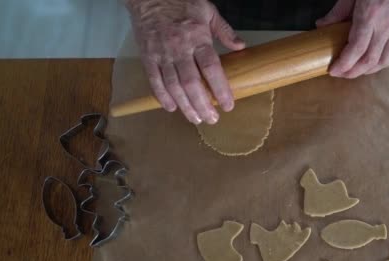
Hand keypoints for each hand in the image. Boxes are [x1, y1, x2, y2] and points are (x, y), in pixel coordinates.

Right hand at [125, 0, 244, 123]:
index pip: (211, 69)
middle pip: (192, 84)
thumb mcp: (208, 10)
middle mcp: (179, 49)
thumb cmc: (181, 2)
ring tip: (196, 119)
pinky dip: (162, 96)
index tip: (228, 105)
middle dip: (203, 105)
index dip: (220, 89)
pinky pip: (154, 81)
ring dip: (185, 106)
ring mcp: (161, 54)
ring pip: (174, 86)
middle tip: (212, 119)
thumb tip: (240, 46)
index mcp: (197, 38)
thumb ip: (224, 30)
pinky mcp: (147, 57)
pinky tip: (172, 108)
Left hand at [316, 0, 388, 77]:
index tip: (333, 70)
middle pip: (370, 60)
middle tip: (342, 74)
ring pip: (385, 61)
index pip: (356, 50)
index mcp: (370, 15)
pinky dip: (383, 60)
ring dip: (369, 70)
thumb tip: (322, 26)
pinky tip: (373, 59)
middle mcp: (387, 25)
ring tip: (356, 70)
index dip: (344, 64)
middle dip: (354, 72)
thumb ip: (338, 12)